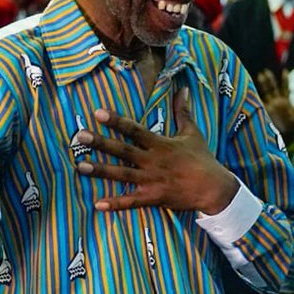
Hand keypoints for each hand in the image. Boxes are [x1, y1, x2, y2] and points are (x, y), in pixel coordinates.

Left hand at [75, 88, 237, 214]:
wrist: (214, 189)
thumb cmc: (202, 160)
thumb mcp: (192, 133)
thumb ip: (182, 112)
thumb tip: (183, 89)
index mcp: (160, 144)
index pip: (134, 130)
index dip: (116, 121)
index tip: (98, 113)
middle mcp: (153, 161)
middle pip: (123, 150)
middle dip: (101, 143)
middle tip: (80, 136)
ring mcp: (152, 181)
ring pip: (122, 175)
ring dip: (101, 171)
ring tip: (80, 167)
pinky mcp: (153, 198)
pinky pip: (131, 202)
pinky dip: (115, 203)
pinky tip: (97, 204)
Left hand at [255, 69, 293, 145]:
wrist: (282, 137)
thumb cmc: (289, 128)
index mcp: (285, 103)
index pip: (285, 88)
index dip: (285, 79)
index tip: (284, 71)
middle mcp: (277, 102)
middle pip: (273, 88)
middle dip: (269, 79)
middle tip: (265, 71)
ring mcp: (270, 106)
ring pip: (266, 92)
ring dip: (263, 83)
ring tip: (259, 75)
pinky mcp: (263, 111)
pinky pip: (258, 101)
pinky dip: (255, 96)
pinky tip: (250, 91)